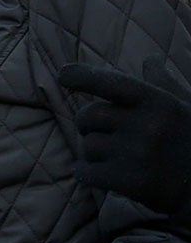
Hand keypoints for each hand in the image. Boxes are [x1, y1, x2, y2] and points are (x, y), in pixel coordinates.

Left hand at [61, 60, 190, 218]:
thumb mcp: (186, 108)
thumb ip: (165, 84)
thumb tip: (151, 60)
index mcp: (159, 102)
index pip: (111, 82)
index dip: (83, 76)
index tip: (63, 75)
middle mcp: (147, 125)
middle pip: (87, 116)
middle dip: (86, 125)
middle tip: (98, 133)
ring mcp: (138, 154)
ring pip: (86, 147)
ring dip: (92, 153)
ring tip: (115, 159)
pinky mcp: (131, 182)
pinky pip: (85, 172)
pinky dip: (88, 174)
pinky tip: (104, 176)